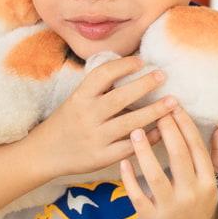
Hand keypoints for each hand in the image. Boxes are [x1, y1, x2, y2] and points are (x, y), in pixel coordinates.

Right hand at [26, 56, 176, 181]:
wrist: (44, 153)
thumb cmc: (66, 122)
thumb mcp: (76, 100)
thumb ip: (98, 89)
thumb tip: (130, 69)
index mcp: (79, 97)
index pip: (103, 75)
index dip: (123, 65)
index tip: (141, 61)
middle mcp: (87, 115)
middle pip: (120, 97)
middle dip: (144, 85)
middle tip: (163, 76)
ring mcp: (94, 138)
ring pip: (130, 123)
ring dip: (154, 112)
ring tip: (173, 102)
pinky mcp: (101, 157)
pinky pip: (129, 147)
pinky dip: (148, 138)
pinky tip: (162, 130)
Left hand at [119, 108, 217, 218]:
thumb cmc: (207, 207)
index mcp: (208, 182)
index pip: (197, 148)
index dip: (185, 125)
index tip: (174, 105)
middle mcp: (191, 194)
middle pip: (178, 157)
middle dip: (166, 131)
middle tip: (154, 110)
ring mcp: (171, 208)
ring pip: (155, 176)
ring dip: (144, 152)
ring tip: (135, 131)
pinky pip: (138, 196)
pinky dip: (129, 179)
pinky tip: (123, 162)